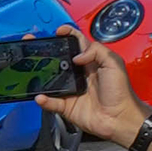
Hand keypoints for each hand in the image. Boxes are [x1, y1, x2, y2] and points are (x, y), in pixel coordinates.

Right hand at [42, 30, 138, 145]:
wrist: (120, 119)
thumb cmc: (122, 93)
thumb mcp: (114, 64)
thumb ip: (97, 51)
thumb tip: (77, 56)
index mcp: (92, 62)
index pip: (77, 43)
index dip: (68, 35)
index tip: (59, 32)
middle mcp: (79, 74)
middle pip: (59, 59)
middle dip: (46, 51)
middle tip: (35, 44)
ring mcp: (72, 90)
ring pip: (51, 80)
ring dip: (40, 75)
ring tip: (30, 69)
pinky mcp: (67, 106)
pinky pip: (51, 102)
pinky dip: (44, 99)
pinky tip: (41, 96)